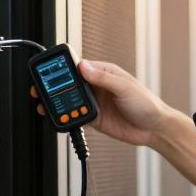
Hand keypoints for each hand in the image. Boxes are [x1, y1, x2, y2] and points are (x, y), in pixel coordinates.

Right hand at [31, 60, 168, 146]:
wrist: (154, 129)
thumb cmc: (147, 103)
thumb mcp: (125, 87)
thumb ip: (104, 78)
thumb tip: (84, 66)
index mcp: (104, 73)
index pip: (78, 67)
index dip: (62, 68)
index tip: (49, 72)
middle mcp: (97, 86)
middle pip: (69, 84)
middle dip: (54, 86)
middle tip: (40, 90)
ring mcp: (95, 102)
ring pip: (69, 100)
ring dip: (57, 103)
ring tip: (45, 104)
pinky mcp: (94, 118)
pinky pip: (76, 116)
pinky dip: (66, 117)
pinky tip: (60, 117)